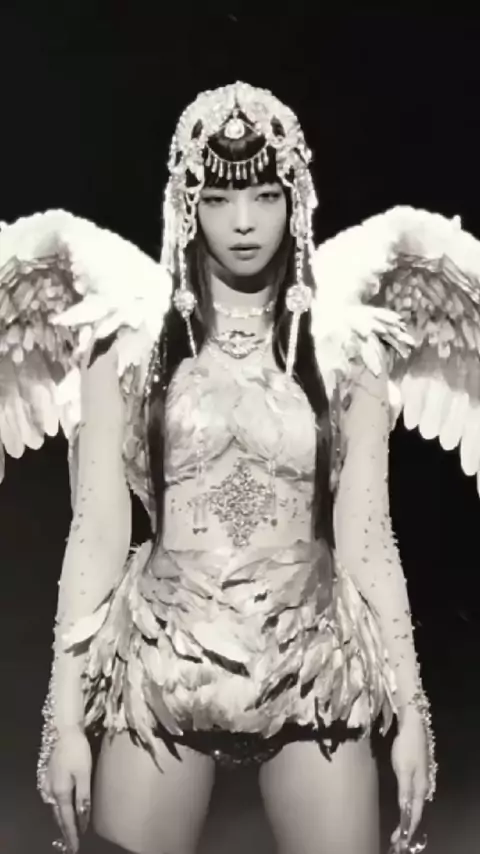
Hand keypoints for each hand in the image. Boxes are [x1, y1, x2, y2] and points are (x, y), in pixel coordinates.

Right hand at [43, 726, 91, 853]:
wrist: (64, 730)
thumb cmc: (77, 750)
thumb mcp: (84, 774)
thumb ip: (83, 797)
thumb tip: (83, 819)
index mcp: (61, 792)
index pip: (67, 819)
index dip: (72, 834)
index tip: (76, 847)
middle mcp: (50, 791)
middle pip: (58, 815)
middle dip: (66, 830)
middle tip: (72, 842)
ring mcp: (46, 783)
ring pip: (54, 807)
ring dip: (61, 819)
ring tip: (69, 828)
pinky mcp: (46, 776)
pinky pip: (51, 798)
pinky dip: (57, 807)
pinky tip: (61, 807)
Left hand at [390, 708, 428, 850]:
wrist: (413, 726)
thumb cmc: (406, 747)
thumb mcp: (403, 770)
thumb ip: (404, 791)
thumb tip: (405, 812)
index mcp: (421, 787)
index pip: (414, 814)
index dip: (406, 829)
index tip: (397, 841)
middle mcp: (423, 786)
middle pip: (415, 811)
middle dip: (407, 826)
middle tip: (396, 839)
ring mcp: (421, 778)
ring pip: (414, 803)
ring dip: (407, 816)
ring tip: (399, 828)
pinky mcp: (417, 772)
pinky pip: (413, 795)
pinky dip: (407, 805)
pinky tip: (404, 807)